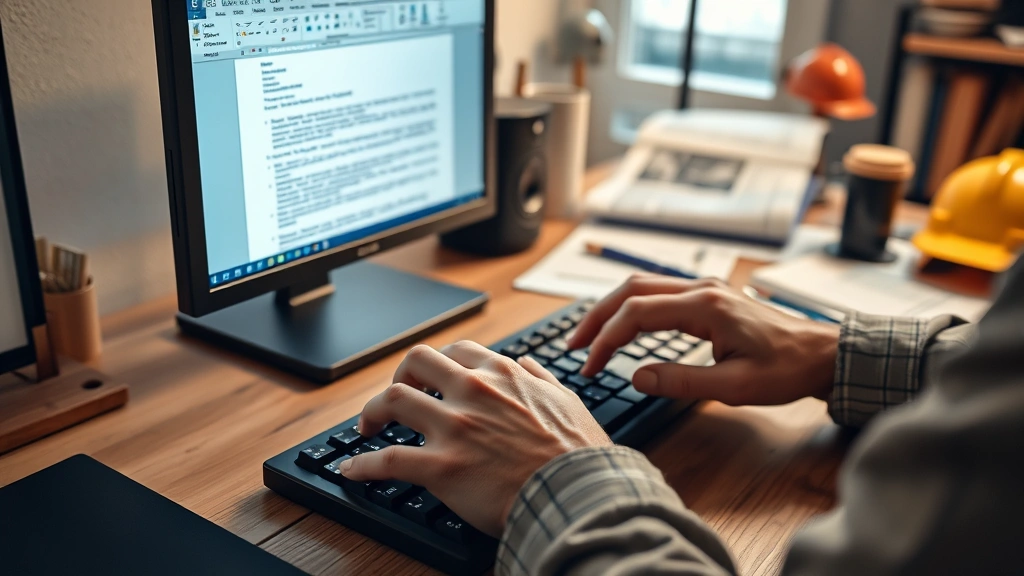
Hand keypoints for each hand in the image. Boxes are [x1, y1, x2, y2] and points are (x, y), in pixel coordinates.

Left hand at [339, 342, 610, 536]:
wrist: (577, 492)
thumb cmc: (576, 453)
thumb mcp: (566, 400)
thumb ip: (539, 378)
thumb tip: (526, 364)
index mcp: (501, 375)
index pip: (456, 351)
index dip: (436, 364)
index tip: (430, 379)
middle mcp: (472, 392)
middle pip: (415, 362)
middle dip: (398, 376)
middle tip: (394, 398)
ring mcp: (454, 428)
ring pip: (392, 400)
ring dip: (372, 412)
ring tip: (367, 428)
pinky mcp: (441, 467)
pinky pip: (388, 460)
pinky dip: (363, 465)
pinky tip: (353, 471)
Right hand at [569, 275, 840, 405]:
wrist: (823, 354)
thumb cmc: (786, 370)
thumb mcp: (734, 387)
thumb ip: (682, 381)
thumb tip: (636, 377)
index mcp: (705, 307)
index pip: (636, 313)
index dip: (606, 339)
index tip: (588, 366)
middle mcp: (701, 289)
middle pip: (630, 289)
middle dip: (596, 317)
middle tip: (573, 347)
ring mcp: (705, 288)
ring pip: (642, 286)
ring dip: (610, 309)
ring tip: (588, 336)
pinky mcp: (708, 296)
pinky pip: (658, 292)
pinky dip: (631, 307)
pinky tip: (622, 326)